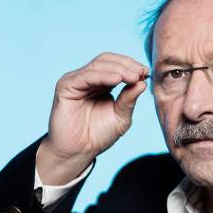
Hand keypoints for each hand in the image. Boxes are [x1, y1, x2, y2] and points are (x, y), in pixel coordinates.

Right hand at [37, 52, 148, 184]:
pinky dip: (102, 75)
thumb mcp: (121, 116)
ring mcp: (76, 81)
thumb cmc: (98, 136)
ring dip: (118, 69)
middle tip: (141, 73)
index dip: (131, 66)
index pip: (116, 65)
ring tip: (132, 77)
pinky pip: (85, 76)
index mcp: (101, 83)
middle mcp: (88, 79)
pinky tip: (116, 80)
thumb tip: (143, 81)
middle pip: (107, 60)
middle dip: (126, 65)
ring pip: (98, 65)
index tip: (146, 72)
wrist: (78, 152)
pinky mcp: (66, 86)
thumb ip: (129, 99)